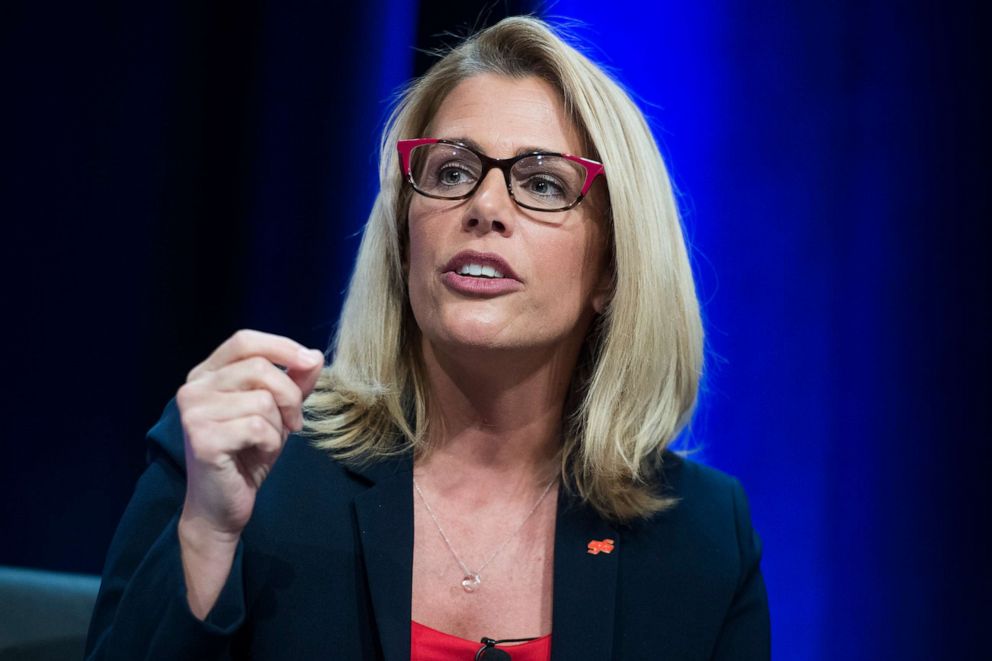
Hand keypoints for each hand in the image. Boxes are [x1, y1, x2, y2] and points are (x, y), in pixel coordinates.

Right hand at [176, 329, 324, 539]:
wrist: (223, 506)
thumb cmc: (248, 455)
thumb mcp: (277, 412)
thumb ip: (293, 382)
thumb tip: (314, 355)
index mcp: (207, 375)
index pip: (244, 341)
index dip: (281, 346)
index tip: (310, 361)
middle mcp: (193, 388)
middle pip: (259, 368)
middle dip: (290, 396)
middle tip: (294, 422)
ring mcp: (193, 412)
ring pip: (262, 399)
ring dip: (278, 425)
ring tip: (267, 442)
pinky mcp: (202, 438)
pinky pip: (257, 427)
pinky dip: (270, 443)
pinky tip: (258, 454)